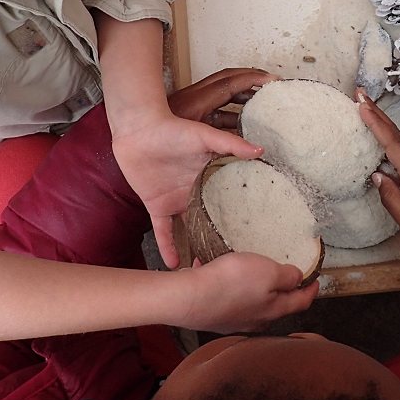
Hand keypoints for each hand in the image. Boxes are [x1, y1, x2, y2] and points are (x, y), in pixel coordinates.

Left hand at [113, 68, 275, 267]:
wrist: (139, 130)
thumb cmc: (174, 129)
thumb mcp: (205, 136)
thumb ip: (231, 145)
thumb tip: (260, 150)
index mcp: (211, 177)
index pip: (229, 201)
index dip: (239, 217)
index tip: (251, 234)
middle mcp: (196, 193)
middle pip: (211, 220)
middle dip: (219, 239)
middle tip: (231, 260)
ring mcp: (177, 201)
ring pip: (189, 230)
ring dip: (196, 248)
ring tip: (205, 270)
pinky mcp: (157, 207)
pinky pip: (164, 231)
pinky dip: (168, 247)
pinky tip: (174, 264)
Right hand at [177, 251, 317, 331]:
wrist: (189, 299)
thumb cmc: (231, 283)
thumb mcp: (268, 271)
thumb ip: (287, 276)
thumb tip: (298, 279)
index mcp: (274, 310)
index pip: (301, 302)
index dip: (311, 290)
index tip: (316, 280)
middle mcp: (256, 321)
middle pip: (277, 306)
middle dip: (283, 291)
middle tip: (286, 275)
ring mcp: (234, 321)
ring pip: (253, 304)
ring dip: (255, 288)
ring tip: (252, 272)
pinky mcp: (215, 316)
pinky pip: (229, 299)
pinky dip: (230, 286)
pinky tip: (219, 272)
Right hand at [356, 88, 399, 237]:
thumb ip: (392, 199)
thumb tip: (377, 176)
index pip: (393, 145)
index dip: (376, 124)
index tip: (361, 105)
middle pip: (398, 136)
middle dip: (378, 114)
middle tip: (360, 93)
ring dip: (385, 125)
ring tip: (367, 109)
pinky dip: (393, 140)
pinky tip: (385, 139)